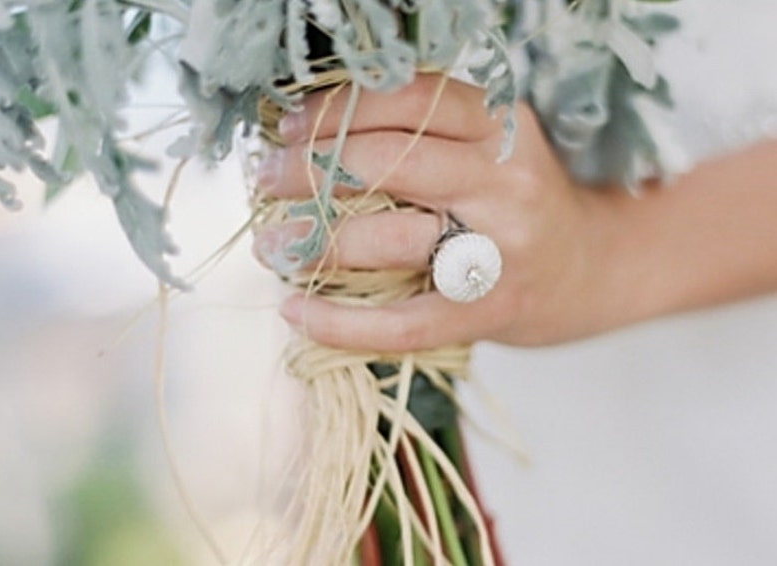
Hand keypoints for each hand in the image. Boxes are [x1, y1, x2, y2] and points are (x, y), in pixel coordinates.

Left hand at [253, 74, 621, 350]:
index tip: (287, 128)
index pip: (406, 98)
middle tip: (266, 181)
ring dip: (315, 243)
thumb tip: (310, 135)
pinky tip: (296, 313)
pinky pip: (405, 321)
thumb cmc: (518, 204)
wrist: (591, 270)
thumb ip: (422, 136)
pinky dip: (342, 323)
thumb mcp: (487, 148)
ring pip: (391, 239)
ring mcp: (502, 248)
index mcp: (500, 125)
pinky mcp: (493, 309)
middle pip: (388, 163)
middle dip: (310, 171)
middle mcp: (505, 179)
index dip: (335, 110)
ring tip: (273, 245)